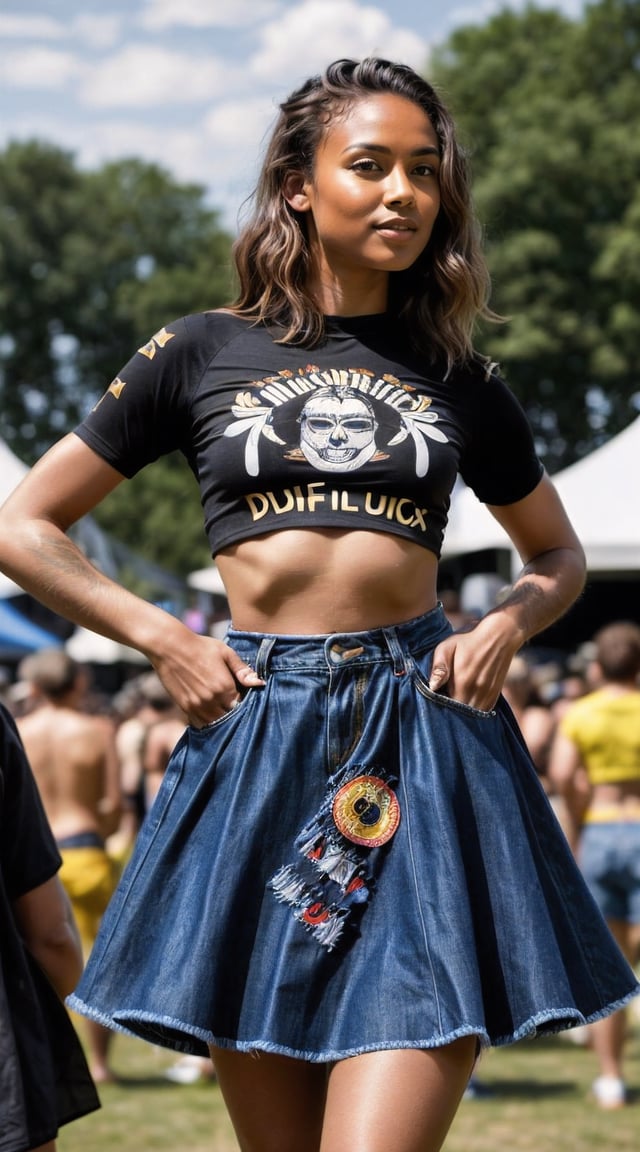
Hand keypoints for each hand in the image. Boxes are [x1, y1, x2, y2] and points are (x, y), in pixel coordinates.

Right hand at [149, 625, 264, 726]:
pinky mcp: (185, 707)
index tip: (244, 698)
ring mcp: (197, 706)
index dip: (245, 704)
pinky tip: (210, 712)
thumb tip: (260, 683)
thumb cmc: (200, 646)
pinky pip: (200, 723)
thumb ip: (242, 670)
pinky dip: (207, 721)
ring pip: (215, 724)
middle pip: (229, 718)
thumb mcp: (225, 653)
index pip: (242, 706)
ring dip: (221, 719)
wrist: (170, 647)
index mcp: (225, 687)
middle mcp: (212, 700)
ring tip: (223, 710)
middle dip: (234, 714)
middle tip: (235, 706)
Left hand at [428, 616, 520, 711]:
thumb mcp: (447, 646)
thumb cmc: (469, 638)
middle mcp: (477, 692)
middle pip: (460, 714)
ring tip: (454, 700)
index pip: (447, 707)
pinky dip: (474, 710)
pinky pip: (482, 711)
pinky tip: (466, 700)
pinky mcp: (495, 694)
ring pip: (472, 714)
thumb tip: (432, 687)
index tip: (434, 699)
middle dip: (450, 711)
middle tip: (443, 701)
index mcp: (463, 682)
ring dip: (463, 713)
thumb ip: (439, 667)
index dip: (439, 706)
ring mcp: (488, 694)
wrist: (500, 634)